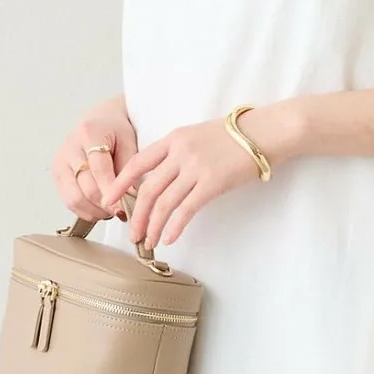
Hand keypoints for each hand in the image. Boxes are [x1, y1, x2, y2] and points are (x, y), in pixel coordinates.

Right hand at [52, 102, 137, 223]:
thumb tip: (130, 199)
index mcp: (89, 134)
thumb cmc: (116, 130)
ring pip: (75, 199)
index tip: (126, 208)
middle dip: (106, 205)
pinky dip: (86, 211)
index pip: (100, 171)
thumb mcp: (129, 142)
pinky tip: (100, 209)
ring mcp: (60, 162)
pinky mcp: (57, 174)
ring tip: (112, 211)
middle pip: (87, 189)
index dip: (113, 193)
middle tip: (123, 212)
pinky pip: (69, 202)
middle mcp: (69, 148)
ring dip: (96, 211)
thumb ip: (129, 169)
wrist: (100, 120)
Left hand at [98, 117, 265, 250]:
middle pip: (149, 188)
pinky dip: (175, 226)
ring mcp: (196, 168)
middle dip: (137, 214)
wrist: (263, 132)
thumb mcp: (198, 136)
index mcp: (174, 139)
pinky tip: (169, 238)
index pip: (138, 162)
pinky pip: (186, 209)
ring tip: (148, 241)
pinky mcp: (212, 183)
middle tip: (131, 233)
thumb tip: (164, 177)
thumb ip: (178, 153)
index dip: (121, 183)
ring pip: (165, 202)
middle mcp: (180, 152)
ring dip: (153, 225)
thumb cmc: (234, 136)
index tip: (109, 199)